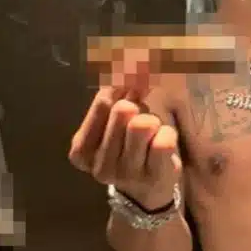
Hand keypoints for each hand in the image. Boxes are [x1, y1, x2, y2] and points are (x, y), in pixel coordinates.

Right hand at [69, 49, 181, 207]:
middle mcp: (100, 166)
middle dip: (137, 107)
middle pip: (123, 110)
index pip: (103, 101)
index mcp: (82, 152)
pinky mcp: (155, 177)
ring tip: (151, 134)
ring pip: (143, 124)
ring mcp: (127, 174)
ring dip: (153, 122)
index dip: (121, 87)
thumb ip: (115, 93)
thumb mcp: (113, 124)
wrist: (147, 194)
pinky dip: (168, 134)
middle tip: (142, 118)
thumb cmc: (128, 151)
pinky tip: (163, 145)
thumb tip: (131, 56)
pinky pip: (164, 139)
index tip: (130, 89)